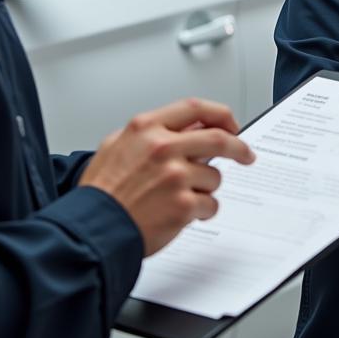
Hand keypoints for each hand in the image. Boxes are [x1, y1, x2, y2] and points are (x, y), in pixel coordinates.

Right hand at [79, 98, 254, 255]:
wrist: (93, 229)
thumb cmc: (101, 193)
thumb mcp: (117, 146)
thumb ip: (150, 133)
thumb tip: (183, 128)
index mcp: (146, 128)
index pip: (195, 108)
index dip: (219, 114)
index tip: (230, 124)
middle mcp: (163, 147)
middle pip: (217, 138)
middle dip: (238, 147)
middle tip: (246, 155)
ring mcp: (175, 176)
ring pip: (213, 177)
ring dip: (206, 188)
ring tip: (182, 198)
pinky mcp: (183, 205)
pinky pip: (210, 204)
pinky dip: (203, 211)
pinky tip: (183, 215)